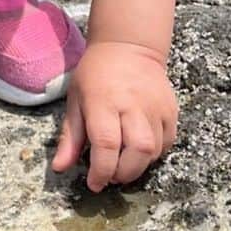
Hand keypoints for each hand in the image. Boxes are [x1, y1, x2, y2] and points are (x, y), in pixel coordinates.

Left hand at [52, 41, 177, 191]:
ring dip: (138, 166)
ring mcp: (155, 108)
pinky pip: (167, 143)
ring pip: (154, 151)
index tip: (94, 184)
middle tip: (110, 175)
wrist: (128, 46)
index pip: (106, 144)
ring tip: (122, 163)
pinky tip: (138, 151)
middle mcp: (132, 105)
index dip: (101, 171)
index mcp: (103, 101)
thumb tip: (59, 168)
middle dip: (123, 173)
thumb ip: (70, 138)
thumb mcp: (75, 101)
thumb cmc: (95, 74)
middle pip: (136, 151)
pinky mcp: (171, 110)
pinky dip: (154, 155)